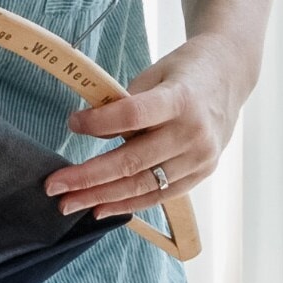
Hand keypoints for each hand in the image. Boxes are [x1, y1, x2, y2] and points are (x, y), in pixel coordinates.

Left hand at [46, 33, 252, 220]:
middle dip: (88, 178)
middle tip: (54, 187)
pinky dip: (129, 204)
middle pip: (133, 161)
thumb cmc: (182, 74)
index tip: (71, 123)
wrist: (229, 76)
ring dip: (102, 197)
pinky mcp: (202, 173)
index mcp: (180, 100)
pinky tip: (100, 209)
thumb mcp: (152, 77)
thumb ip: (124, 105)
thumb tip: (89, 130)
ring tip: (69, 204)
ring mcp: (201, 157)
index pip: (132, 116)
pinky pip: (161, 194)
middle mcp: (193, 132)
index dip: (98, 123)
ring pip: (144, 184)